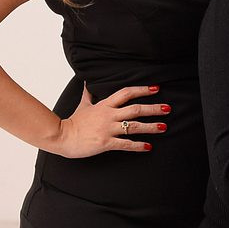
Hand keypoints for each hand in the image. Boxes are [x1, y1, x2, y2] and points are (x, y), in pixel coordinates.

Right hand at [54, 84, 169, 156]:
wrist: (60, 137)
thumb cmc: (73, 122)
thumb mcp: (82, 105)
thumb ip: (88, 94)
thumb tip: (87, 81)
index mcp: (105, 105)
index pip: (126, 93)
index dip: (142, 90)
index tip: (156, 88)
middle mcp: (109, 115)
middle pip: (135, 108)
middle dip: (153, 108)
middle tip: (168, 108)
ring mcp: (107, 129)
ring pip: (134, 126)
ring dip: (151, 126)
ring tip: (164, 127)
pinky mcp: (105, 142)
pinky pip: (125, 144)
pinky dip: (138, 145)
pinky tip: (149, 146)